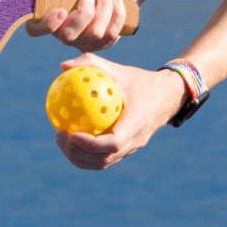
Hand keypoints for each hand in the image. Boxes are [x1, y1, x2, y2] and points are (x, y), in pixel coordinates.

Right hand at [26, 0, 135, 51]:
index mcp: (49, 17)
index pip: (35, 30)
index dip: (46, 25)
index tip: (61, 10)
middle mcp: (62, 34)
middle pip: (68, 36)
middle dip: (84, 13)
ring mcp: (81, 42)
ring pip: (94, 34)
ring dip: (104, 9)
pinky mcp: (100, 45)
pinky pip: (110, 35)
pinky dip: (117, 14)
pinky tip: (117, 2)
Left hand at [54, 53, 187, 169]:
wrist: (167, 96)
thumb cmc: (139, 80)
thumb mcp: (118, 69)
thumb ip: (91, 64)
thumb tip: (62, 66)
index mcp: (137, 122)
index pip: (113, 143)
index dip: (90, 144)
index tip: (70, 134)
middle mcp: (136, 140)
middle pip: (104, 159)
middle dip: (78, 153)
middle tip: (59, 136)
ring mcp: (132, 148)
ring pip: (103, 163)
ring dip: (79, 157)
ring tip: (60, 140)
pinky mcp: (127, 150)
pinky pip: (104, 158)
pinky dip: (85, 154)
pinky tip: (69, 139)